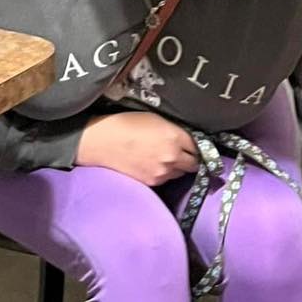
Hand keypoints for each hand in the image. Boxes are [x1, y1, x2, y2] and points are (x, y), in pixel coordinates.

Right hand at [76, 112, 198, 186]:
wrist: (103, 142)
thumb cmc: (127, 124)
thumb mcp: (156, 119)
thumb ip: (175, 131)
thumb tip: (188, 139)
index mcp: (175, 137)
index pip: (198, 146)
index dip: (197, 145)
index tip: (194, 145)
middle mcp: (173, 157)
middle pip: (194, 163)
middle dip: (192, 158)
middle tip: (185, 153)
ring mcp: (163, 172)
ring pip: (181, 173)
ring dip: (178, 167)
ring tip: (166, 158)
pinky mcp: (152, 182)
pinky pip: (167, 179)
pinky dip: (165, 173)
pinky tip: (154, 164)